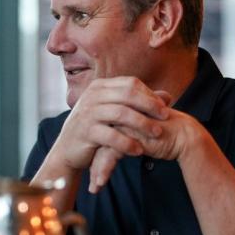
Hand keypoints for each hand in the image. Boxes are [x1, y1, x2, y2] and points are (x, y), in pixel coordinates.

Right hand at [48, 77, 168, 180]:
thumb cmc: (94, 130)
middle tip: (166, 117)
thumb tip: (167, 96)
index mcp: (99, 87)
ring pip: (121, 114)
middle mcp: (91, 96)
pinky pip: (112, 136)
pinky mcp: (85, 132)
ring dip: (143, 124)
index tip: (165, 107)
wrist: (67, 151)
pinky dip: (128, 143)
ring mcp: (87, 113)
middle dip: (150, 106)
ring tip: (158, 134)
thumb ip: (138, 104)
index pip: (130, 83)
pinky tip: (139, 151)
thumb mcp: (114, 113)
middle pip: (128, 94)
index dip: (149, 94)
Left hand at [87, 91, 201, 191]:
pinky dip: (104, 170)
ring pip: (101, 148)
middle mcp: (118, 116)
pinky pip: (111, 154)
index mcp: (117, 112)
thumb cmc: (161, 135)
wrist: (184, 135)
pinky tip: (99, 184)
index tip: (86, 166)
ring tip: (94, 188)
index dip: (91, 151)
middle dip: (91, 162)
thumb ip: (122, 136)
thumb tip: (103, 151)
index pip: (97, 132)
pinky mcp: (130, 135)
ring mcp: (123, 124)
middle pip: (96, 140)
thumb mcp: (137, 134)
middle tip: (89, 179)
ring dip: (96, 170)